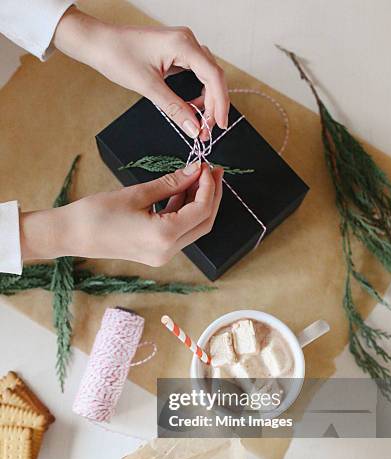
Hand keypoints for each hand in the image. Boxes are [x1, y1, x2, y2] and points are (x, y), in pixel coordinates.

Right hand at [20, 163, 222, 266]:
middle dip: (212, 196)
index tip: (206, 166)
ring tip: (198, 177)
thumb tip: (194, 170)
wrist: (73, 235)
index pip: (201, 210)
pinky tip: (183, 191)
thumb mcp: (137, 193)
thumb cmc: (97, 214)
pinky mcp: (156, 252)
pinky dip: (184, 211)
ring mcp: (162, 255)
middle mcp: (167, 251)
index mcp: (164, 236)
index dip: (208, 187)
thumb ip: (171, 183)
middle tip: (212, 171)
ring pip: (194, 228)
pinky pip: (179, 231)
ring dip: (199, 203)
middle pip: (203, 223)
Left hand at [54, 8, 228, 138]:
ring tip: (201, 122)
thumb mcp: (148, 87)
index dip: (220, 103)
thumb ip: (175, 109)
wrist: (98, 43)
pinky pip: (197, 73)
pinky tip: (193, 106)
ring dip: (207, 100)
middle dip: (214, 105)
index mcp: (183, 44)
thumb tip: (194, 128)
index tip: (219, 126)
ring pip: (207, 75)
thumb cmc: (117, 56)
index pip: (213, 76)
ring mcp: (183, 45)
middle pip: (214, 76)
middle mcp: (187, 41)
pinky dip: (198, 91)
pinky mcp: (177, 52)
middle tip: (208, 130)